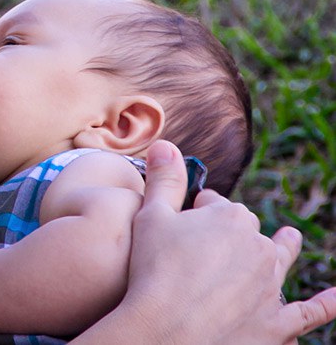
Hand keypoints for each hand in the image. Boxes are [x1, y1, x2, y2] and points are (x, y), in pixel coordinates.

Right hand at [119, 140, 335, 344]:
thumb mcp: (150, 216)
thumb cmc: (152, 270)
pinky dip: (327, 304)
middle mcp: (257, 246)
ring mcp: (270, 285)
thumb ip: (163, 179)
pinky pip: (310, 312)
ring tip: (291, 238)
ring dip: (286, 247)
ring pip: (281, 259)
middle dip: (232, 231)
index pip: (215, 203)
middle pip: (247, 230)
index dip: (197, 209)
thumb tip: (165, 143)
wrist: (166, 331)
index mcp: (229, 217)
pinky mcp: (277, 322)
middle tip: (211, 242)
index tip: (182, 220)